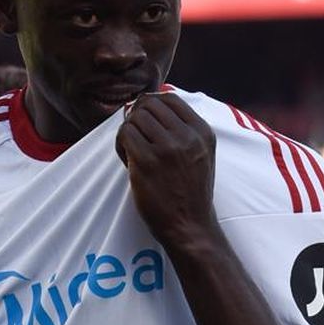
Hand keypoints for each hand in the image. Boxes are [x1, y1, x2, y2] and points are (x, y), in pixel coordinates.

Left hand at [116, 93, 216, 248]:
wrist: (190, 226)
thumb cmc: (191, 192)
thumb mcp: (201, 154)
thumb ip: (184, 130)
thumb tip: (150, 104)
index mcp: (202, 132)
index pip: (170, 98)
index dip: (151, 105)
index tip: (145, 121)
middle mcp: (187, 136)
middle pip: (149, 105)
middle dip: (137, 118)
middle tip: (136, 137)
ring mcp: (168, 148)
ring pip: (135, 118)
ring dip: (127, 131)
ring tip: (132, 151)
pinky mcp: (147, 162)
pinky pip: (125, 135)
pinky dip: (121, 145)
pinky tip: (128, 160)